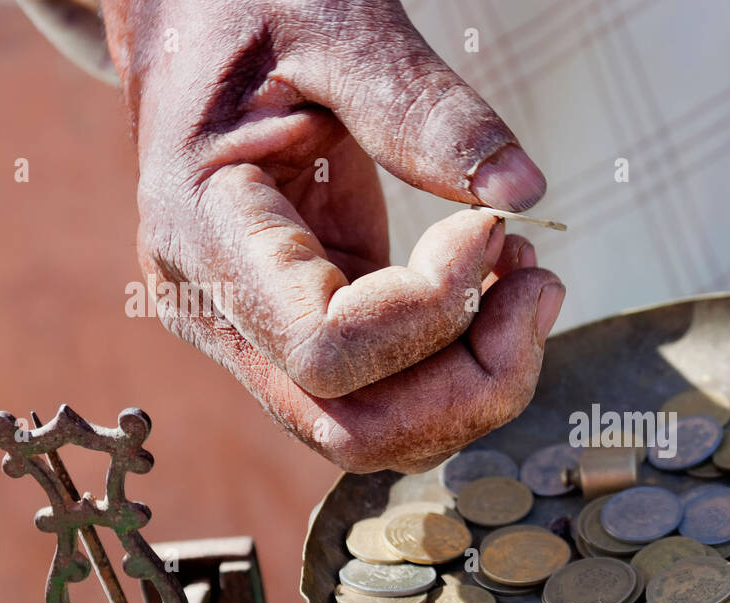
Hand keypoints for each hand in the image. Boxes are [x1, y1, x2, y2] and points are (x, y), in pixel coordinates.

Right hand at [100, 0, 564, 471]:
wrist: (192, 20)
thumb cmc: (250, 8)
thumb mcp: (333, 26)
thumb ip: (420, 107)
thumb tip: (522, 194)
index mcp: (205, 237)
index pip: (330, 352)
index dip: (433, 310)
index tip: (489, 229)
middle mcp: (221, 313)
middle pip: (359, 429)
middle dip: (475, 382)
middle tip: (537, 283)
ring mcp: (260, 336)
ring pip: (381, 433)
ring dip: (478, 381)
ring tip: (523, 277)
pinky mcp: (307, 336)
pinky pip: (393, 396)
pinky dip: (463, 363)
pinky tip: (495, 286)